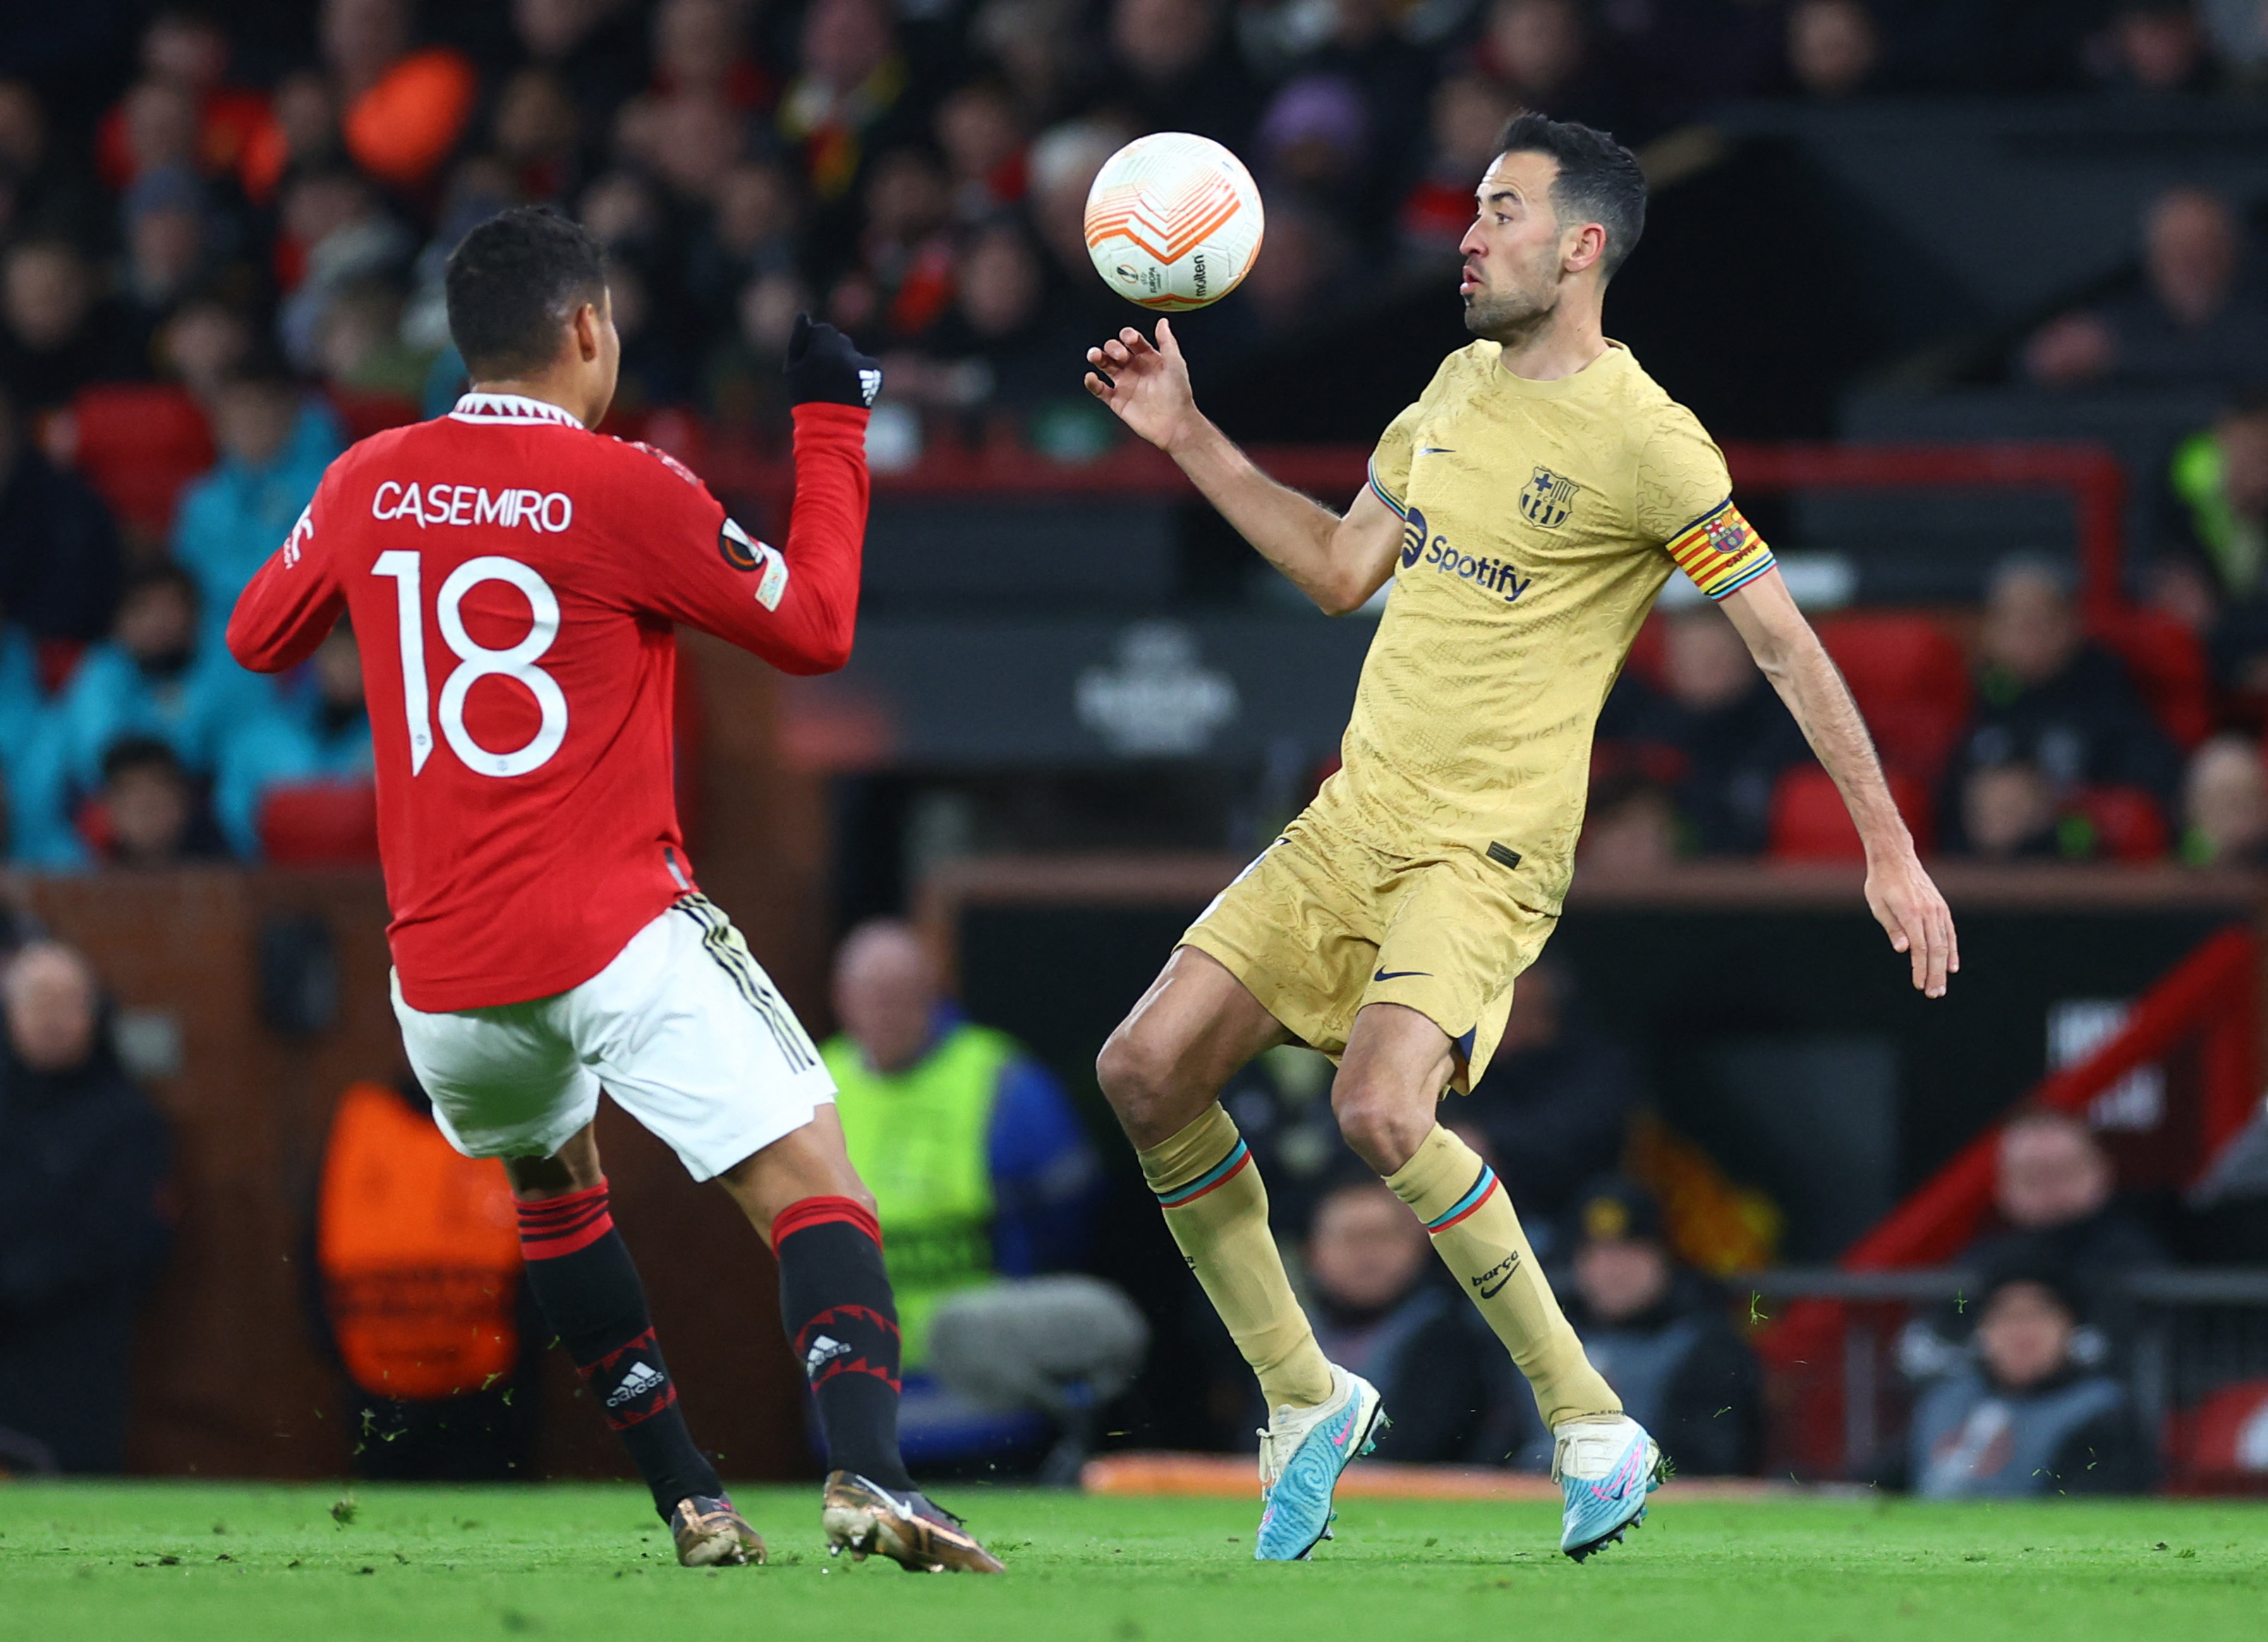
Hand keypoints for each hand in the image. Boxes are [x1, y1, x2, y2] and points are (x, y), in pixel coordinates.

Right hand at [784, 313, 880, 406]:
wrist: (831, 423)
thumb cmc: (806, 394)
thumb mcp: (792, 367)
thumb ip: (798, 339)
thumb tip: (805, 315)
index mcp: (822, 346)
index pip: (822, 329)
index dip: (815, 345)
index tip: (811, 362)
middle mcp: (844, 350)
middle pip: (839, 340)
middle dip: (832, 351)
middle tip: (824, 375)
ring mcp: (861, 361)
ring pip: (852, 353)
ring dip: (846, 361)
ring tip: (838, 383)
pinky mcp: (875, 372)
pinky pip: (867, 363)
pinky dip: (860, 372)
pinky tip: (850, 386)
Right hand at [1084, 319, 1198, 452]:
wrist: (1175, 424)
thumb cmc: (1179, 394)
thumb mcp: (1175, 363)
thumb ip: (1167, 342)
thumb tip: (1162, 321)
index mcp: (1148, 358)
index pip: (1132, 341)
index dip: (1128, 336)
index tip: (1131, 340)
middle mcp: (1134, 369)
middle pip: (1114, 350)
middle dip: (1113, 348)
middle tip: (1120, 356)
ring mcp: (1124, 384)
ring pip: (1104, 366)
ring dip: (1097, 357)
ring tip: (1094, 355)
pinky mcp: (1117, 401)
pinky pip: (1099, 390)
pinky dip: (1092, 383)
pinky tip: (1091, 377)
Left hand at [1865, 846, 1958, 997]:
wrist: (1896, 858)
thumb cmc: (1881, 883)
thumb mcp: (1878, 905)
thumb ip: (1892, 928)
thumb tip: (1903, 951)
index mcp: (1911, 912)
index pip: (1919, 948)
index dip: (1920, 969)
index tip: (1918, 985)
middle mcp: (1928, 912)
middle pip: (1936, 950)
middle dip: (1935, 974)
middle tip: (1934, 994)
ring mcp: (1937, 909)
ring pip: (1945, 943)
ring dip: (1944, 967)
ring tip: (1941, 987)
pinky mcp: (1941, 908)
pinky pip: (1949, 933)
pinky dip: (1952, 950)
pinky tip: (1952, 966)